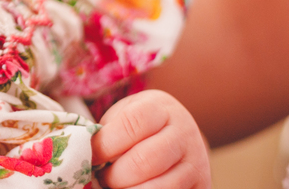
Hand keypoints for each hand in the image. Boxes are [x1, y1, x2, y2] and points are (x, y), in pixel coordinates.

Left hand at [91, 90, 209, 188]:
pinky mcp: (202, 187)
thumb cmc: (142, 125)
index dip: (105, 144)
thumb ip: (109, 130)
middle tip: (101, 177)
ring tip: (115, 185)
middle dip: (114, 176)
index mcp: (161, 108)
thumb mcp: (126, 113)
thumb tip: (85, 153)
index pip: (131, 124)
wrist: (181, 134)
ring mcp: (197, 163)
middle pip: (143, 162)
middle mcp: (184, 133)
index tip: (90, 156)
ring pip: (157, 188)